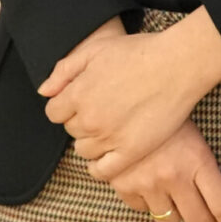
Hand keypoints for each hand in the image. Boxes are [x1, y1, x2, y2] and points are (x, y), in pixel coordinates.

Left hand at [40, 10, 220, 181]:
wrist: (176, 65)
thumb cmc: (138, 52)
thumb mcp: (95, 50)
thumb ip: (64, 71)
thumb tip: (44, 91)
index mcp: (78, 94)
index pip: (54, 113)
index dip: (65, 106)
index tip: (81, 101)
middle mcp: (90, 119)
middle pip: (71, 130)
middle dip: (81, 121)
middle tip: (102, 109)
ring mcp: (110, 138)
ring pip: (84, 150)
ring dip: (91, 141)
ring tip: (109, 128)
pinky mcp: (131, 152)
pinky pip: (104, 170)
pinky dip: (100, 167)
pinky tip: (107, 156)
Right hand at [107, 122, 220, 221]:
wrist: (124, 98)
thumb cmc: (165, 111)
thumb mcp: (194, 134)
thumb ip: (208, 166)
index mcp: (197, 160)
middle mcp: (173, 176)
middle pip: (198, 221)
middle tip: (208, 220)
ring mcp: (147, 182)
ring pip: (169, 220)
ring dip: (175, 213)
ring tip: (177, 199)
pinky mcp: (124, 185)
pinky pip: (141, 209)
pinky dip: (147, 202)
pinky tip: (150, 186)